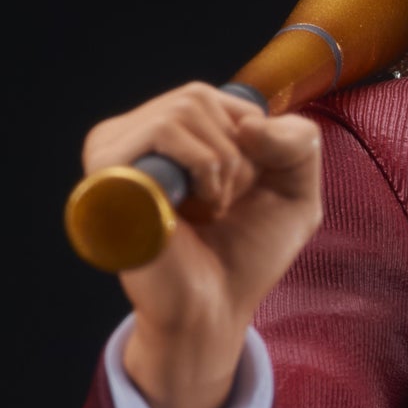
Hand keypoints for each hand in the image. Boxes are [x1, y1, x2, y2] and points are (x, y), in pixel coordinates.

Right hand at [81, 83, 323, 407]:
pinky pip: (166, 131)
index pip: (221, 99)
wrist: (214, 309)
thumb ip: (299, 139)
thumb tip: (250, 122)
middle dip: (236, 157)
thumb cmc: (246, 256)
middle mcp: (132, 134)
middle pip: (201, 97)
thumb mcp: (295, 190)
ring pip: (186, 109)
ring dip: (220, 168)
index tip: (239, 196)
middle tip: (221, 208)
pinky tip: (189, 213)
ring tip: (205, 211)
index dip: (252, 146)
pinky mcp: (108, 171)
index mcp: (165, 132)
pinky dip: (202, 170)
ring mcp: (113, 151)